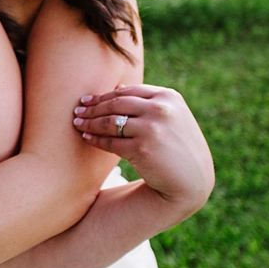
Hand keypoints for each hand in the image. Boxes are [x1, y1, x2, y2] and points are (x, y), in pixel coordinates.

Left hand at [72, 84, 214, 219]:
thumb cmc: (178, 147)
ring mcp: (151, 129)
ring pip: (110, 122)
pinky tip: (86, 137)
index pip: (128, 92)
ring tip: (77, 122)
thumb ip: (148, 101)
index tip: (88, 99)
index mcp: (169, 97)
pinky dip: (95, 139)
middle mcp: (161, 110)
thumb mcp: (172, 117)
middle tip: (77, 110)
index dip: (104, 95)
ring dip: (89, 122)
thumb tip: (117, 87)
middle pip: (116, 104)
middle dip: (93, 107)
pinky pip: (110, 141)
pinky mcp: (141, 149)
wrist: (192, 180)